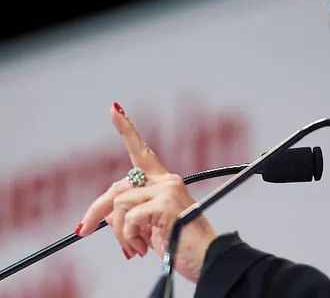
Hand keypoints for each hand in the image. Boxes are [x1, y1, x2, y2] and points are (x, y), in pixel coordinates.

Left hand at [77, 102, 218, 282]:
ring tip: (134, 247)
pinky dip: (128, 237)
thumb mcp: (150, 228)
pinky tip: (142, 248)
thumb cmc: (182, 245)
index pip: (143, 152)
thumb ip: (130, 216)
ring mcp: (167, 189)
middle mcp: (167, 180)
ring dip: (119, 232)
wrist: (208, 258)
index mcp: (166, 183)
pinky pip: (128, 219)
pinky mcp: (165, 203)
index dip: (127, 129)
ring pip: (120, 205)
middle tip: (83, 230)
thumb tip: (105, 216)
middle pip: (118, 188)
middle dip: (96, 210)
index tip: (114, 109)